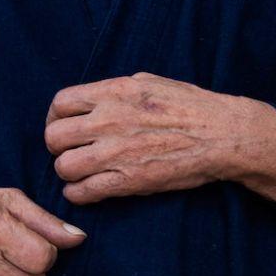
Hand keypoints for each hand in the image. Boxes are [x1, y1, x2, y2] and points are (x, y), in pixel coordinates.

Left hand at [45, 74, 275, 206]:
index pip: (60, 103)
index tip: (64, 125)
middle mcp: (108, 120)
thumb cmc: (190, 106)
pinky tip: (88, 190)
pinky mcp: (126, 181)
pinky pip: (81, 192)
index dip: (56, 117)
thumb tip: (91, 100)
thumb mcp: (149, 81)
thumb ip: (114, 91)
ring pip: (63, 167)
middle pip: (54, 137)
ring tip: (81, 172)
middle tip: (70, 151)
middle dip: (58, 146)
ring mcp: (115, 152)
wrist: (222, 135)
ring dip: (68, 172)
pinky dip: (78, 194)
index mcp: (114, 92)